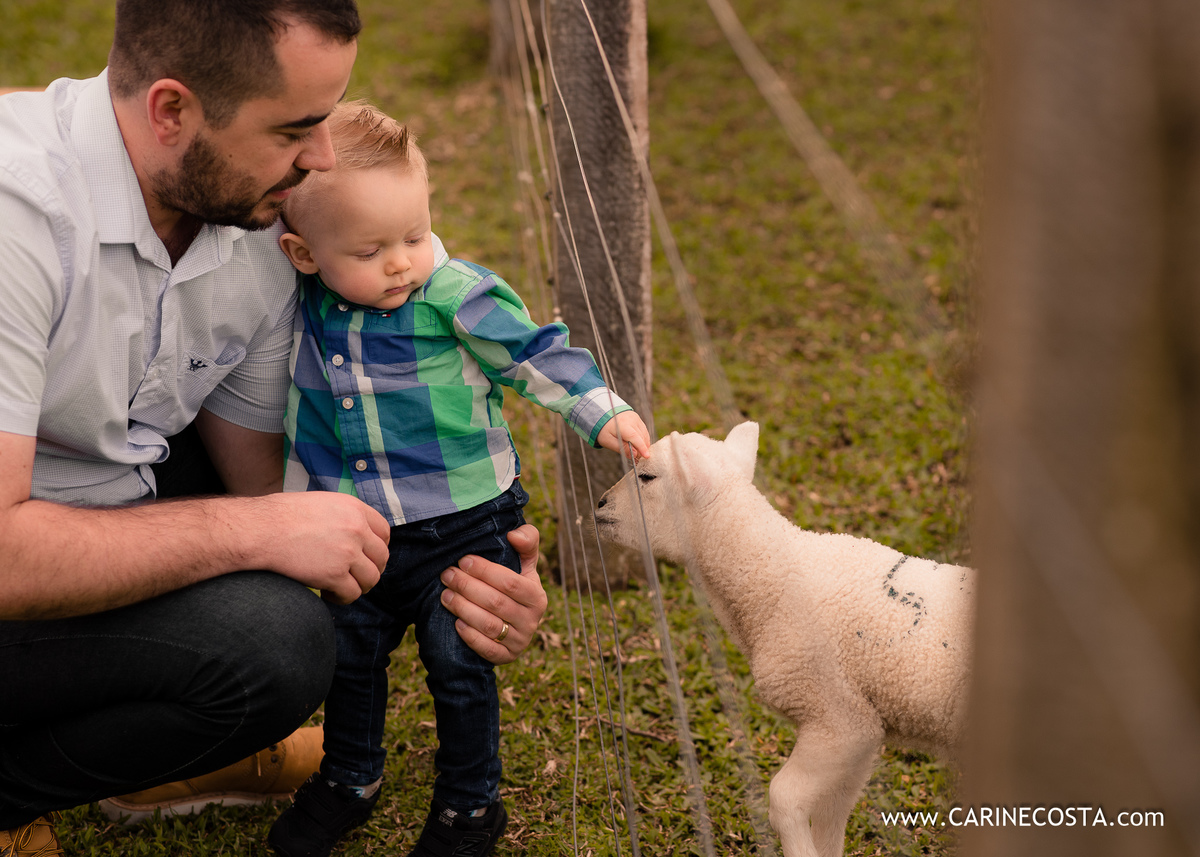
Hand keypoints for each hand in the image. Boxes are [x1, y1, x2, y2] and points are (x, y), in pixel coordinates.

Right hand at [255, 492, 389, 603]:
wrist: (259, 530)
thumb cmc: (281, 516)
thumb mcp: (321, 503)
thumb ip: (344, 516)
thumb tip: (356, 535)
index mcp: (355, 508)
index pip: (384, 532)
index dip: (378, 548)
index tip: (367, 557)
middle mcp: (357, 529)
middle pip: (381, 557)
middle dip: (371, 569)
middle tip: (354, 576)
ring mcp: (347, 552)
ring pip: (371, 578)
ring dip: (359, 586)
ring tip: (340, 586)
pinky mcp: (334, 574)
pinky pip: (352, 593)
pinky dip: (342, 598)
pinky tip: (327, 593)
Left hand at [439, 523, 547, 664]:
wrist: (514, 623)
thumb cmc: (514, 586)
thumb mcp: (524, 564)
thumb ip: (526, 542)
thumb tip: (514, 534)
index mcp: (537, 596)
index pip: (510, 582)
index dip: (485, 571)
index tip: (463, 560)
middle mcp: (532, 620)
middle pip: (496, 603)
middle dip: (467, 587)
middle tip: (447, 575)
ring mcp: (520, 641)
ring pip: (488, 625)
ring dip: (463, 609)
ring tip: (445, 595)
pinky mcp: (506, 658)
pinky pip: (487, 649)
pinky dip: (470, 636)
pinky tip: (456, 622)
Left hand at [596, 411, 652, 460]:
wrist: (602, 415)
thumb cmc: (604, 430)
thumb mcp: (608, 441)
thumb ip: (622, 448)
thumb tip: (635, 454)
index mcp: (622, 425)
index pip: (635, 437)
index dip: (641, 447)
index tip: (647, 456)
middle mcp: (631, 420)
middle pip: (641, 437)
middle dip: (641, 449)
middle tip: (637, 458)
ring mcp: (635, 418)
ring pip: (644, 434)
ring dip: (643, 444)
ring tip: (637, 452)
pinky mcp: (637, 418)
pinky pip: (643, 430)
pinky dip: (643, 438)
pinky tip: (639, 444)